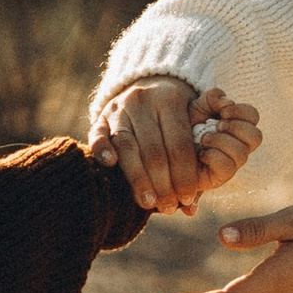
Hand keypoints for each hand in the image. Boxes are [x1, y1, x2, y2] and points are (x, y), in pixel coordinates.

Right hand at [92, 79, 260, 217]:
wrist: (149, 82)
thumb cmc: (176, 115)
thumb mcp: (192, 124)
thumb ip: (194, 163)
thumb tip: (191, 210)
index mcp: (171, 101)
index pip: (179, 145)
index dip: (185, 175)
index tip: (188, 198)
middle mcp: (144, 101)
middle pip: (154, 150)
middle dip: (163, 184)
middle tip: (169, 207)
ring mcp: (120, 108)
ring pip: (127, 146)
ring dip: (138, 179)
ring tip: (148, 203)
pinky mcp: (101, 116)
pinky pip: (98, 134)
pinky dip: (103, 149)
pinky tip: (111, 166)